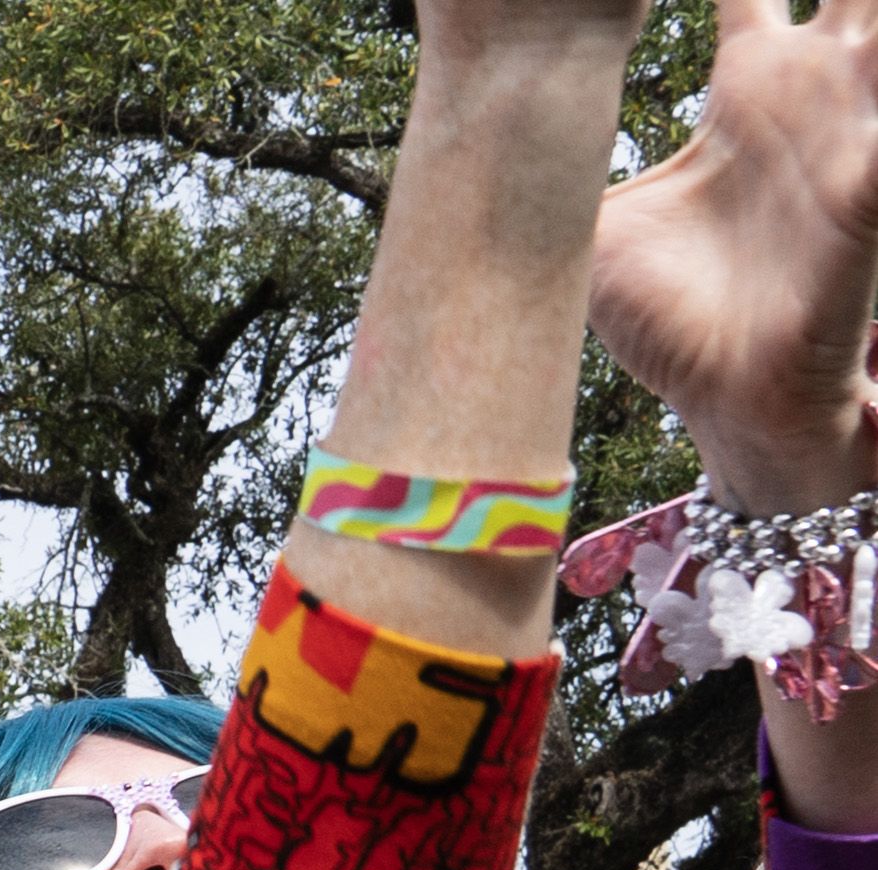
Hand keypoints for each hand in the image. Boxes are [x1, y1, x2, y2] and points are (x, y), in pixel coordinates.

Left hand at [594, 0, 877, 502]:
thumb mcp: (586, 215)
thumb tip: (461, 125)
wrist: (724, 401)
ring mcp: (852, 132)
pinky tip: (869, 47)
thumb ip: (545, 149)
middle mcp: (811, 91)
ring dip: (871, 0)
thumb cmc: (665, 313)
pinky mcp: (869, 191)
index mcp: (749, 87)